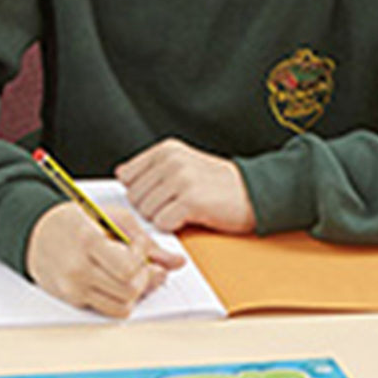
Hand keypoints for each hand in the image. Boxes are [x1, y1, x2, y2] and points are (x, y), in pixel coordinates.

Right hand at [24, 202, 184, 317]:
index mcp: (88, 241)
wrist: (33, 231)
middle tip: (139, 265)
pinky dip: (118, 300)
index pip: (130, 268)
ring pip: (123, 305)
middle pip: (130, 290)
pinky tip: (113, 282)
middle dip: (143, 279)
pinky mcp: (72, 299)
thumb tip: (175, 262)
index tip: (138, 247)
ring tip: (127, 275)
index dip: (143, 261)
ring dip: (133, 292)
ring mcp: (73, 287)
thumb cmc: (70, 221)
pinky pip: (109, 311)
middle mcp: (78, 267)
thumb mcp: (110, 217)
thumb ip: (145, 240)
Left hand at [117, 139, 255, 233]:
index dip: (139, 192)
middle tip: (174, 206)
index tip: (155, 197)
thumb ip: (152, 168)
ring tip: (183, 210)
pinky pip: (162, 222)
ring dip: (162, 217)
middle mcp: (171, 161)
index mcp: (166, 151)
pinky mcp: (191, 200)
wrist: (256, 192)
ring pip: (146, 211)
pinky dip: (174, 226)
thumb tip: (121, 174)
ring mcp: (180, 180)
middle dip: (150, 207)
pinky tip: (190, 218)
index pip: (126, 175)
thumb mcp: (183, 164)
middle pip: (134, 196)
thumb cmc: (219, 184)